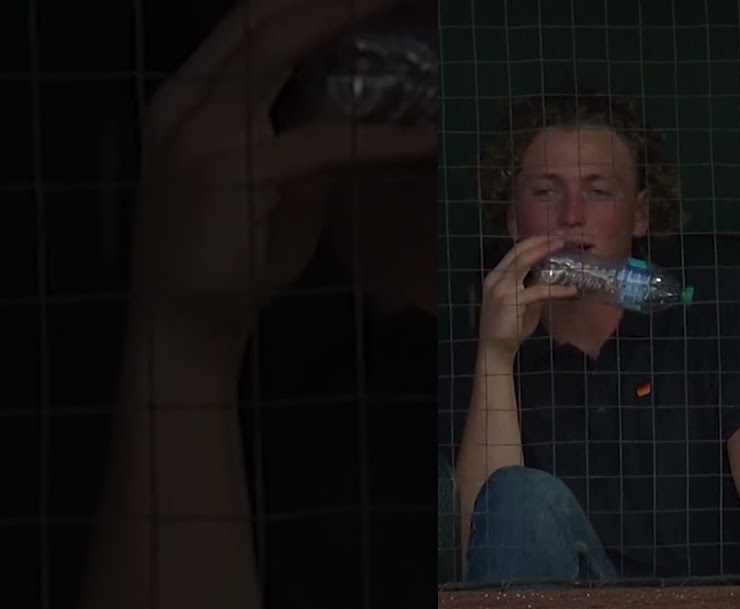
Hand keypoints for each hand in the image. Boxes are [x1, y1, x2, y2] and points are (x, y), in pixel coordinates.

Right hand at [130, 0, 436, 348]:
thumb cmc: (231, 254)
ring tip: (415, 11)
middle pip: (261, 13)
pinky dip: (382, 138)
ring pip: (278, 49)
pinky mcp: (232, 172)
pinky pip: (320, 142)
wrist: (184, 321)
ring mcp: (203, 131)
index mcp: (191, 94)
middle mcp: (188, 99)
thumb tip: (367, 110)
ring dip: (349, 21)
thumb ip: (303, 135)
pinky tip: (429, 139)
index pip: (250, 18)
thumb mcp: (270, 180)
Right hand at [477, 236, 577, 361]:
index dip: (533, 242)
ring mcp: (501, 288)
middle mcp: (495, 279)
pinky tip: (571, 290)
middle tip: (560, 237)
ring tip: (562, 247)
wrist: (494, 350)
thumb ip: (531, 290)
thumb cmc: (508, 329)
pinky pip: (537, 291)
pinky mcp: (511, 301)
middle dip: (540, 241)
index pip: (514, 252)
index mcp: (496, 277)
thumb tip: (549, 280)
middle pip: (519, 251)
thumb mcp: (521, 304)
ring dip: (544, 252)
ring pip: (524, 262)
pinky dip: (556, 289)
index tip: (550, 237)